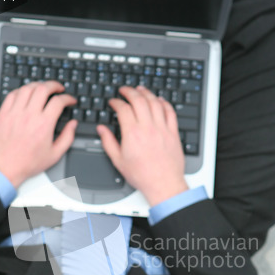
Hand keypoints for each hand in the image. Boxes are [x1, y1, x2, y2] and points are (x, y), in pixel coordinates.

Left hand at [0, 81, 76, 187]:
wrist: (4, 168)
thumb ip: (67, 138)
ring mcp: (15, 113)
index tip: (70, 100)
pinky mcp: (3, 114)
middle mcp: (29, 115)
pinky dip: (21, 90)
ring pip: (27, 88)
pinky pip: (12, 94)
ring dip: (38, 85)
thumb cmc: (27, 163)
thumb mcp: (54, 155)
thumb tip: (73, 125)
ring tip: (43, 88)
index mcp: (44, 125)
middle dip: (54, 85)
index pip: (58, 102)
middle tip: (58, 88)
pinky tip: (25, 93)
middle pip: (43, 89)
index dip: (68, 98)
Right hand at [96, 86, 188, 205]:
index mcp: (132, 133)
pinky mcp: (173, 133)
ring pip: (155, 102)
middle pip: (139, 100)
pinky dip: (164, 103)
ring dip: (146, 93)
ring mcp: (162, 129)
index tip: (113, 102)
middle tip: (124, 90)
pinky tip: (159, 100)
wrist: (163, 184)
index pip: (123, 108)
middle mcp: (148, 127)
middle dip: (130, 91)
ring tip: (140, 90)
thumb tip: (102, 130)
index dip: (116, 102)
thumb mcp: (118, 161)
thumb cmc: (142, 175)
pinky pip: (170, 112)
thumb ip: (108, 142)